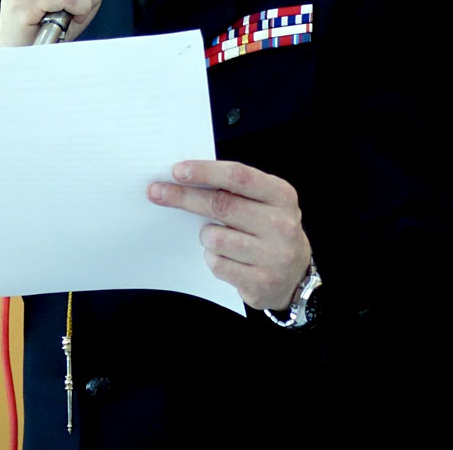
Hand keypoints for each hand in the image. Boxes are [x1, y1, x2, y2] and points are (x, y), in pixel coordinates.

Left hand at [148, 160, 310, 310]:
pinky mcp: (260, 282)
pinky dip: (213, 257)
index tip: (177, 171)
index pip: (238, 177)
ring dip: (206, 235)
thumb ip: (234, 189)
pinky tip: (228, 257)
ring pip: (215, 238)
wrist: (295, 276)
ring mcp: (273, 256)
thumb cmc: (269, 229)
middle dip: (184, 197)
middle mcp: (281, 224)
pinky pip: (217, 264)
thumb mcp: (264, 202)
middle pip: (221, 205)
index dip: (205, 172)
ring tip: (218, 236)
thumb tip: (185, 178)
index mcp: (281, 195)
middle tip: (157, 191)